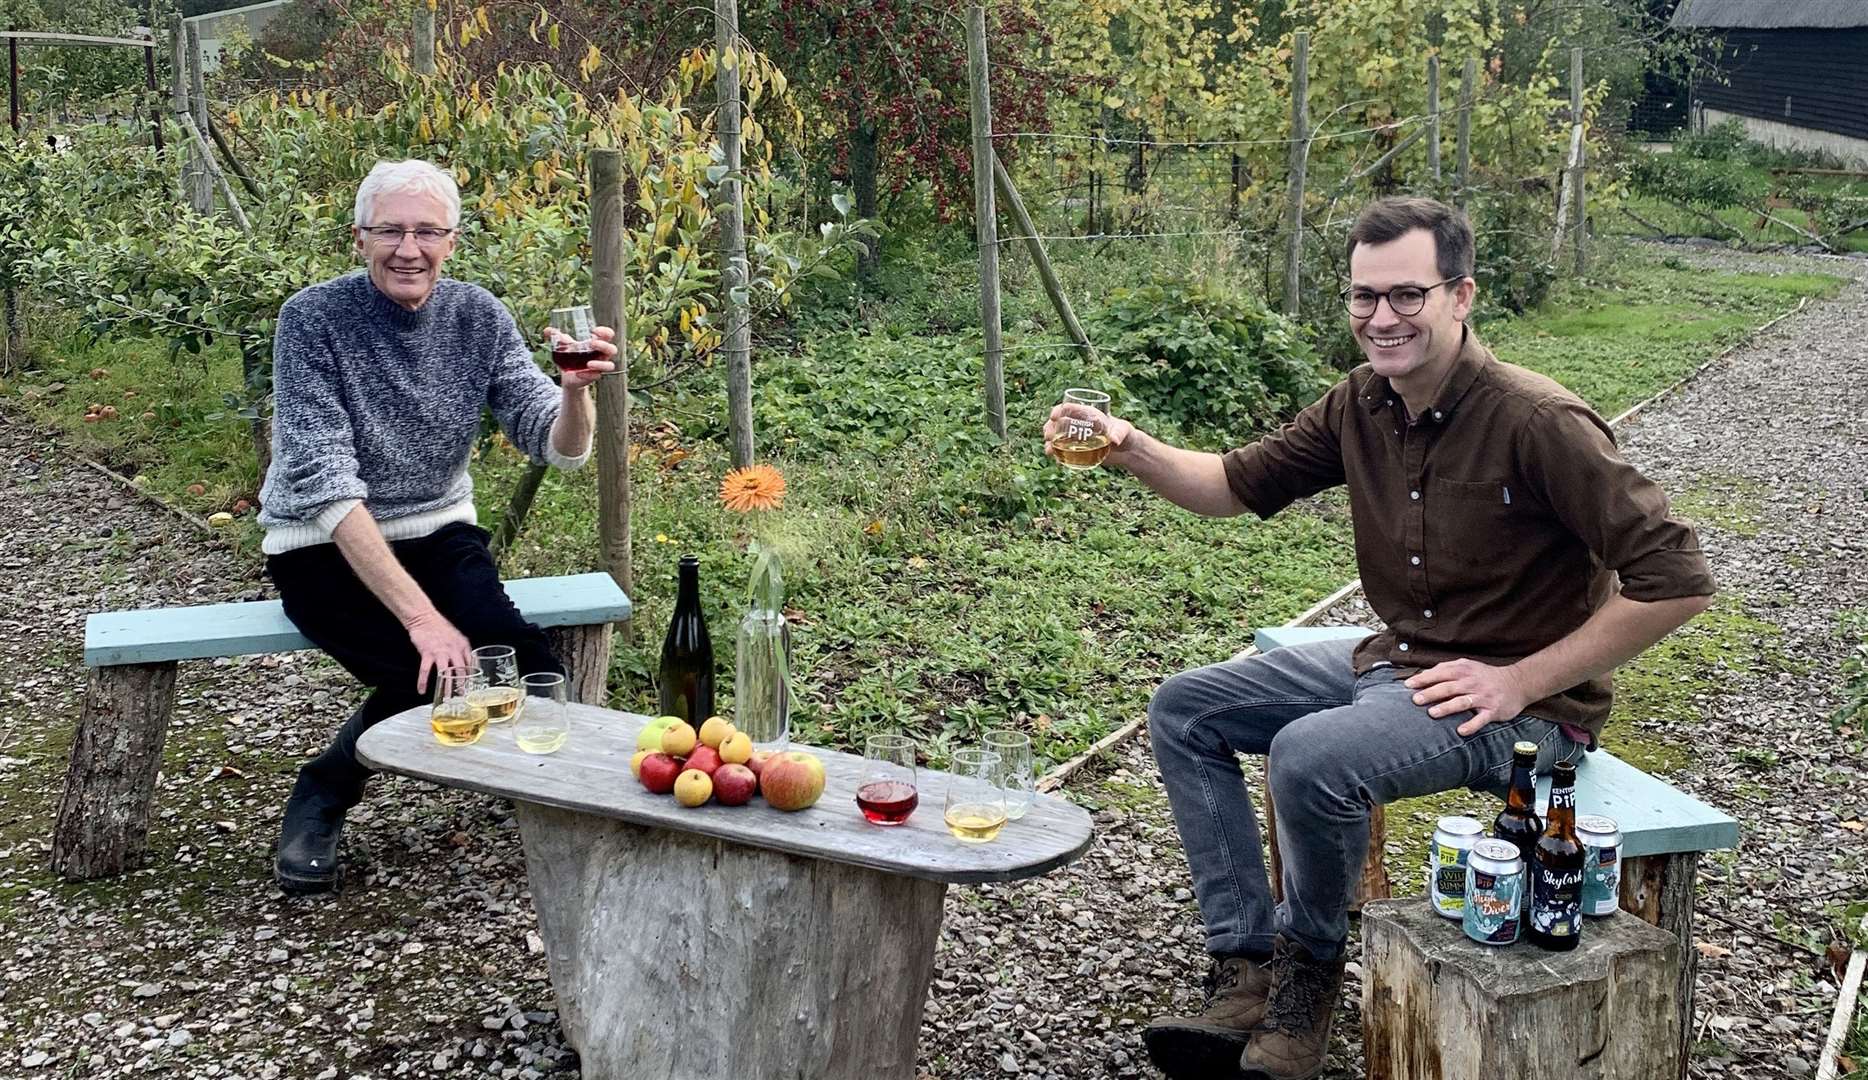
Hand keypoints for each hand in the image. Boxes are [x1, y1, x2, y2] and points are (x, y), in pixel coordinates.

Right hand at [404, 609, 472, 694]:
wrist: (425, 618)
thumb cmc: (441, 628)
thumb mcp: (457, 638)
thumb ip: (463, 651)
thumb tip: (469, 665)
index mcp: (463, 645)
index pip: (472, 664)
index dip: (473, 676)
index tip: (473, 687)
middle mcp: (454, 649)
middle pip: (461, 670)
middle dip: (462, 685)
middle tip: (462, 696)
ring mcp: (440, 651)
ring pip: (445, 673)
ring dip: (446, 687)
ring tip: (447, 698)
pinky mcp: (427, 653)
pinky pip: (425, 670)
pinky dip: (422, 681)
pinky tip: (422, 690)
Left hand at [553, 325, 617, 390]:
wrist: (568, 375)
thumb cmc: (570, 355)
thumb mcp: (563, 345)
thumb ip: (556, 337)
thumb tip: (547, 330)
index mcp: (597, 343)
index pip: (608, 335)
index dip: (605, 332)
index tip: (595, 331)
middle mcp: (601, 355)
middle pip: (612, 349)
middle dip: (604, 346)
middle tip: (592, 343)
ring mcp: (600, 366)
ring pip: (610, 365)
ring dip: (600, 364)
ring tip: (588, 363)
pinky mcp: (594, 376)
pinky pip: (596, 376)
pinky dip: (588, 374)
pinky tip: (578, 373)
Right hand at [1043, 402, 1134, 464]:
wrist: (1127, 450)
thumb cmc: (1126, 434)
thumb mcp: (1124, 431)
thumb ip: (1119, 433)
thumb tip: (1114, 440)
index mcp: (1088, 414)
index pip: (1069, 407)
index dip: (1059, 410)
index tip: (1054, 417)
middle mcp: (1079, 424)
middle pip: (1058, 422)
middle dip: (1050, 427)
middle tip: (1049, 436)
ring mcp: (1077, 437)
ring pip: (1057, 436)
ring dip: (1050, 442)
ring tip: (1049, 450)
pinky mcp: (1078, 450)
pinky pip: (1062, 450)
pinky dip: (1055, 452)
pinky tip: (1053, 457)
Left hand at [1404, 658, 1530, 736]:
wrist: (1517, 683)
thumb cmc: (1485, 676)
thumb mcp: (1468, 666)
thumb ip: (1447, 669)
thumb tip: (1423, 675)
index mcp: (1464, 670)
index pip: (1441, 673)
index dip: (1424, 679)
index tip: (1408, 685)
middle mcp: (1472, 682)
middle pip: (1449, 687)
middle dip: (1431, 693)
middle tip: (1415, 700)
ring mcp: (1483, 697)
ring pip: (1462, 702)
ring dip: (1447, 707)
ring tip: (1432, 713)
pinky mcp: (1493, 710)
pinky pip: (1481, 719)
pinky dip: (1471, 725)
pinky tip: (1461, 731)